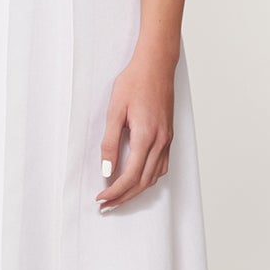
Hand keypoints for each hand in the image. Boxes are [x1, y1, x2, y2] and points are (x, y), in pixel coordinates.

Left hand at [96, 47, 175, 210]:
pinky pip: (161, 166)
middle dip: (123, 197)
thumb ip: (110, 142)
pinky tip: (137, 178)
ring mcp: (167, 140)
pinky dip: (148, 178)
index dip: (114, 191)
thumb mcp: (115, 111)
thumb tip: (107, 170)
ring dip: (136, 190)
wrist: (156, 65)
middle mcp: (160, 142)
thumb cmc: (134, 82)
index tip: (101, 197)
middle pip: (143, 182)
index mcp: (146, 137)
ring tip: (118, 196)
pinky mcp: (169, 136)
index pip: (130, 176)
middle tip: (106, 205)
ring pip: (154, 177)